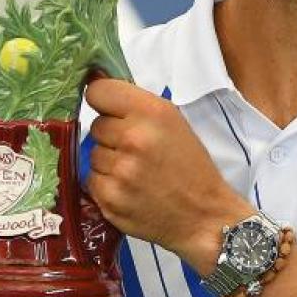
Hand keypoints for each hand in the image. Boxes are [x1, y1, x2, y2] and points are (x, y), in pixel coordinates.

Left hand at [84, 78, 250, 271]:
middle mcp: (133, 138)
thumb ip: (136, 104)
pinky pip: (92, 180)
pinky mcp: (109, 199)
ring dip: (109, 161)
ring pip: (93, 154)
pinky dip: (107, 184)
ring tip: (136, 172)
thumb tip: (94, 80)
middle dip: (112, 135)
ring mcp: (119, 171)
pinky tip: (129, 189)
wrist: (204, 216)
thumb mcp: (173, 122)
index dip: (102, 99)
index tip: (110, 108)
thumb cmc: (191, 166)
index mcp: (152, 113)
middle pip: (96, 125)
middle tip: (137, 149)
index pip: (98, 91)